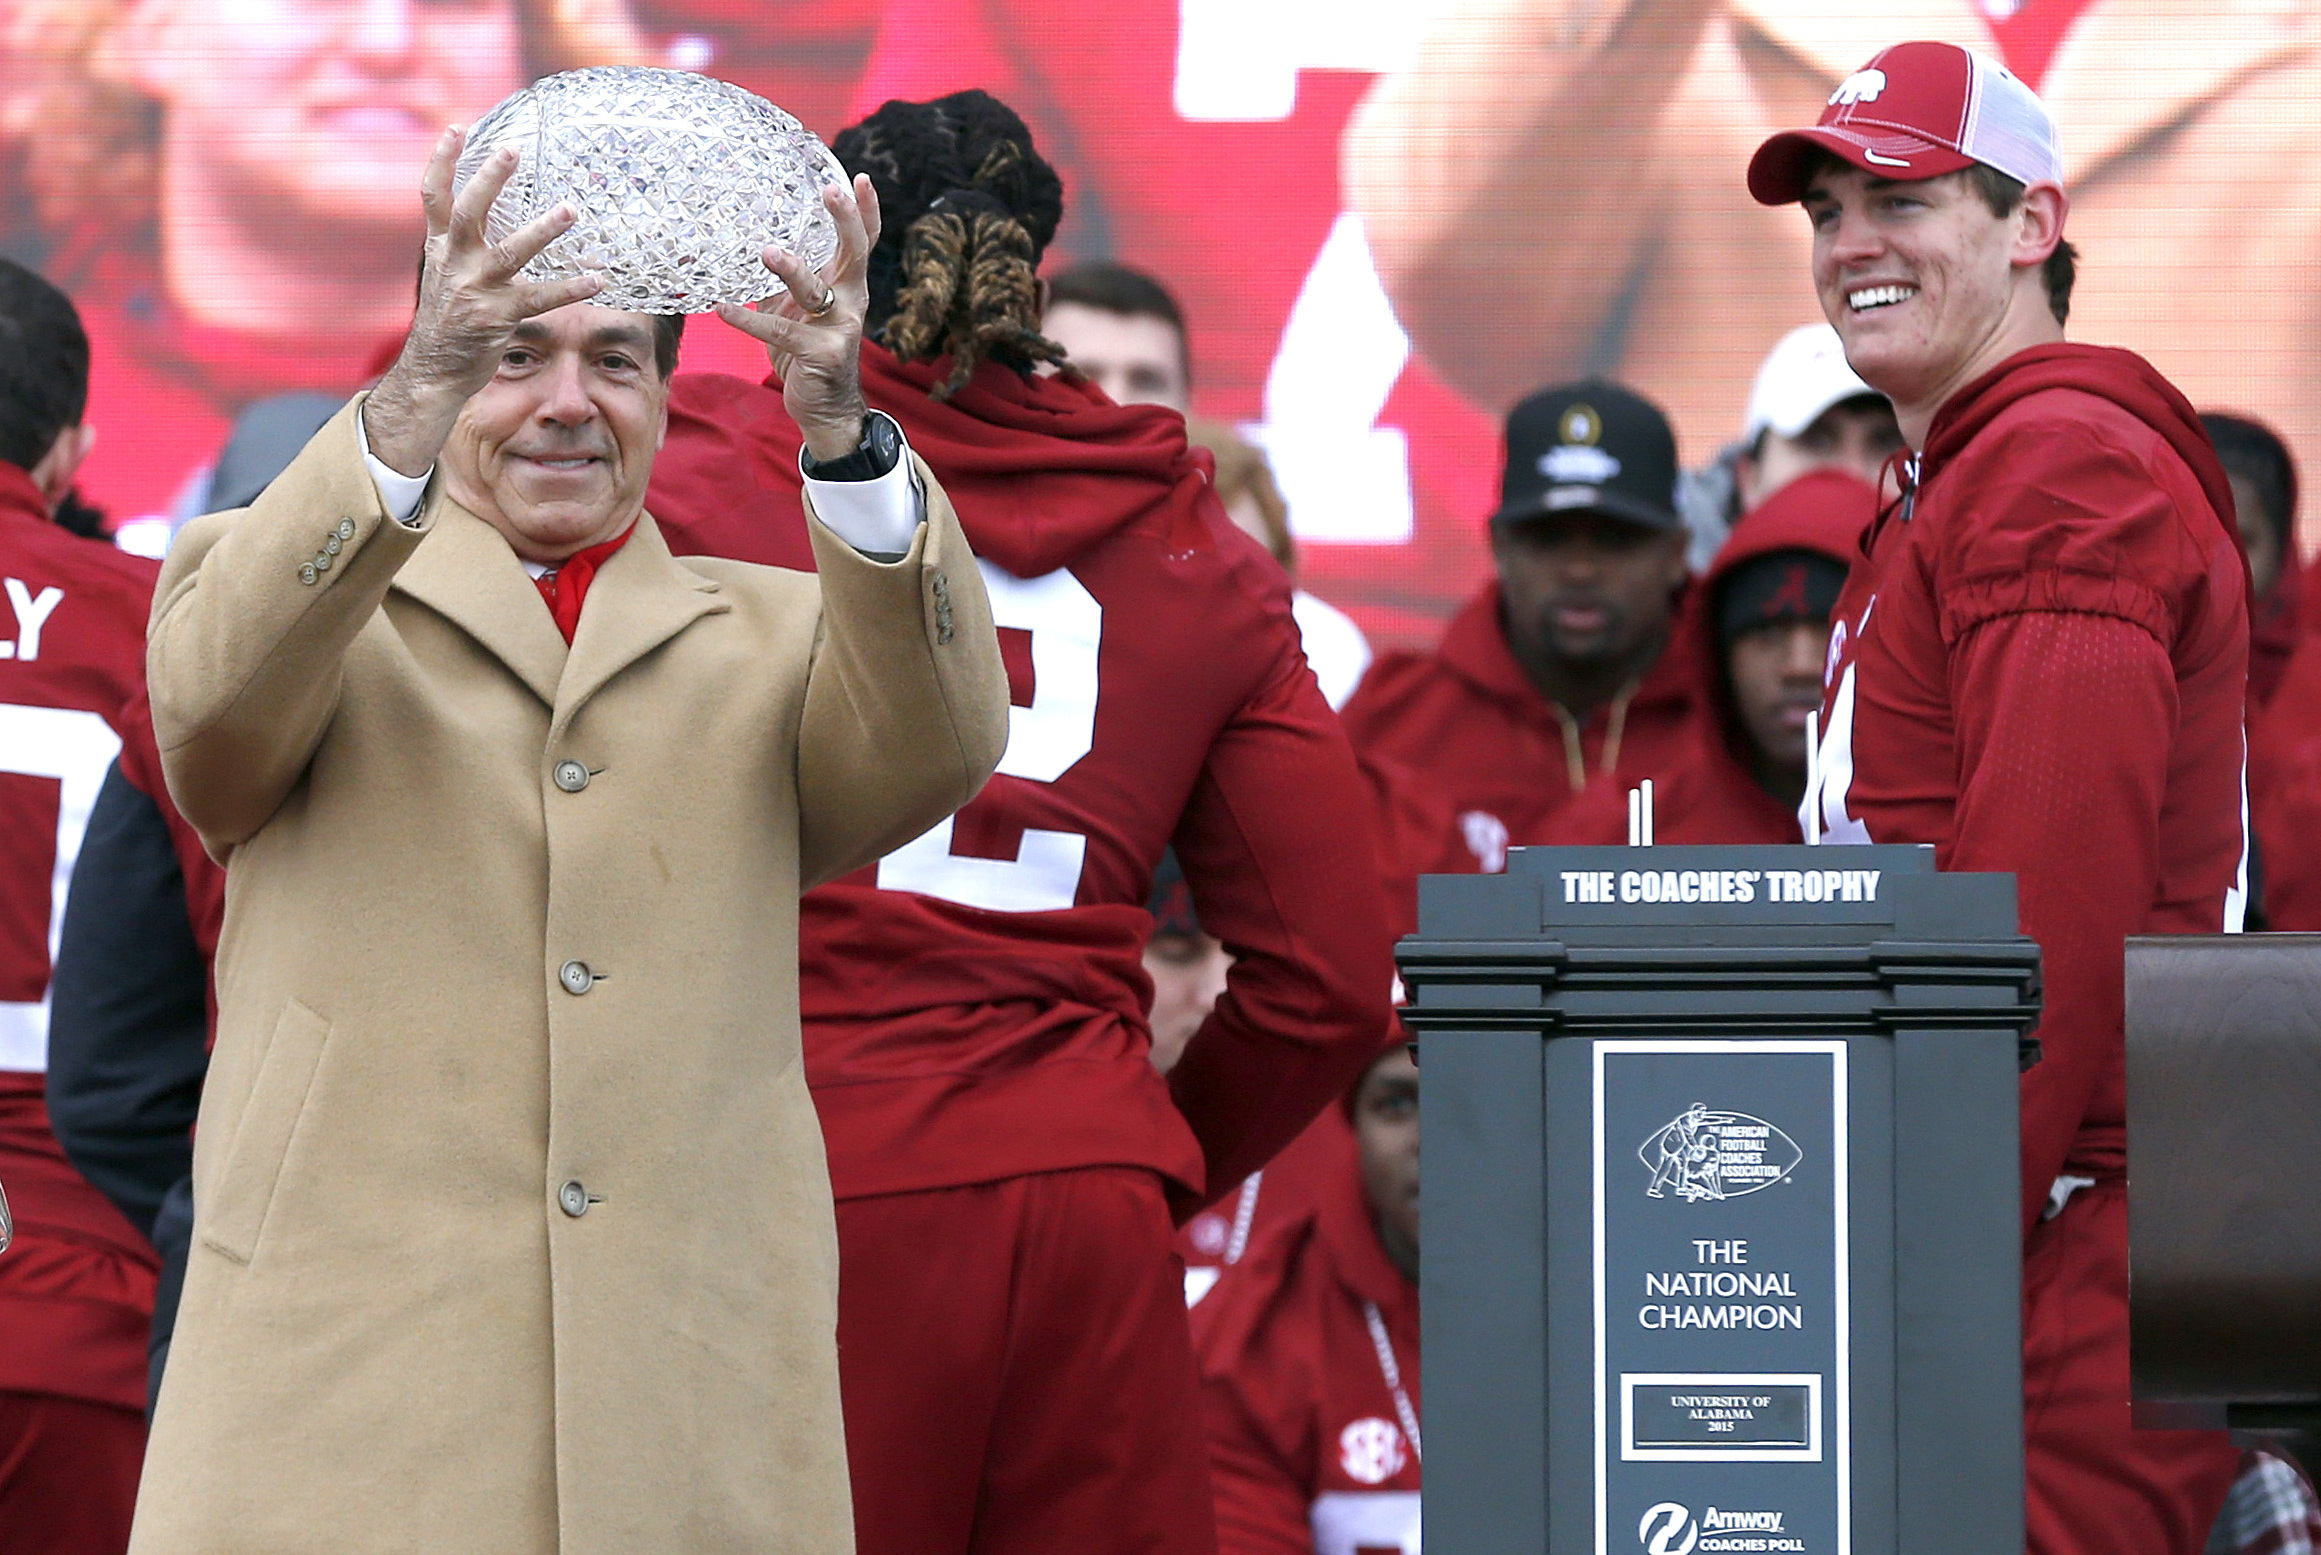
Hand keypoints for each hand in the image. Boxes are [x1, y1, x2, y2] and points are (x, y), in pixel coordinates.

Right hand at [362, 126, 604, 478]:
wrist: (433, 371)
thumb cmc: (446, 321)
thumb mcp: (443, 274)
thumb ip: (459, 245)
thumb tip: (481, 215)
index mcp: (439, 248)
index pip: (433, 196)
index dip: (443, 161)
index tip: (459, 127)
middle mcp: (453, 264)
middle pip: (467, 212)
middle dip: (488, 179)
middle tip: (512, 149)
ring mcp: (475, 291)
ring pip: (510, 253)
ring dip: (542, 230)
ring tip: (570, 208)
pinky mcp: (497, 318)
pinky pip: (541, 299)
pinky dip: (571, 287)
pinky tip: (599, 277)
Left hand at [713, 175, 882, 463]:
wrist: (826, 409)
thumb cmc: (807, 352)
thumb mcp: (795, 309)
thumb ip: (781, 280)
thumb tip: (745, 244)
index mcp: (846, 285)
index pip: (864, 242)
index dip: (865, 211)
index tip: (861, 178)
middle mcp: (850, 301)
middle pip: (856, 253)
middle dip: (845, 220)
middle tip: (831, 192)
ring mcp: (839, 328)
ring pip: (815, 291)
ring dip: (791, 269)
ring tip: (768, 252)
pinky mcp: (821, 355)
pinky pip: (780, 333)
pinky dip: (748, 320)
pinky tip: (724, 309)